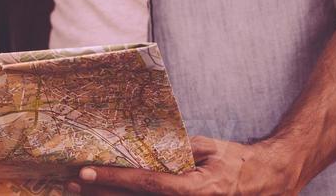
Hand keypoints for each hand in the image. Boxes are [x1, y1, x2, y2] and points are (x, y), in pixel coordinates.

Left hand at [68, 136, 302, 194]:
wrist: (264, 183)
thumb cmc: (237, 163)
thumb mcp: (210, 149)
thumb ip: (180, 148)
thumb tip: (149, 144)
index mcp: (194, 190)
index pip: (145, 184)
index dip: (113, 177)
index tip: (86, 171)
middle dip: (100, 192)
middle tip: (71, 182)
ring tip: (79, 190)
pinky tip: (109, 193)